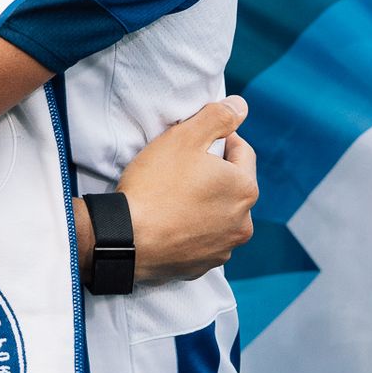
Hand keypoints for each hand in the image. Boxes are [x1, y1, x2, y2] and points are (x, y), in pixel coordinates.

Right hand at [117, 96, 256, 283]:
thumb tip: (241, 106)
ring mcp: (224, 248)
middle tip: (180, 166)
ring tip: (174, 195)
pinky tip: (170, 220)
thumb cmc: (155, 185)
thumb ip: (218, 117)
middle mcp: (243, 222)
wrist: (126, 239)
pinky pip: (204, 238)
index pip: (242, 151)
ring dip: (205, 202)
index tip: (194, 141)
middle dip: (213, 172)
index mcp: (245, 189)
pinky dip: (193, 228)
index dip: (219, 139)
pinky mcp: (203, 266)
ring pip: (220, 213)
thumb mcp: (185, 137)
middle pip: (232, 184)